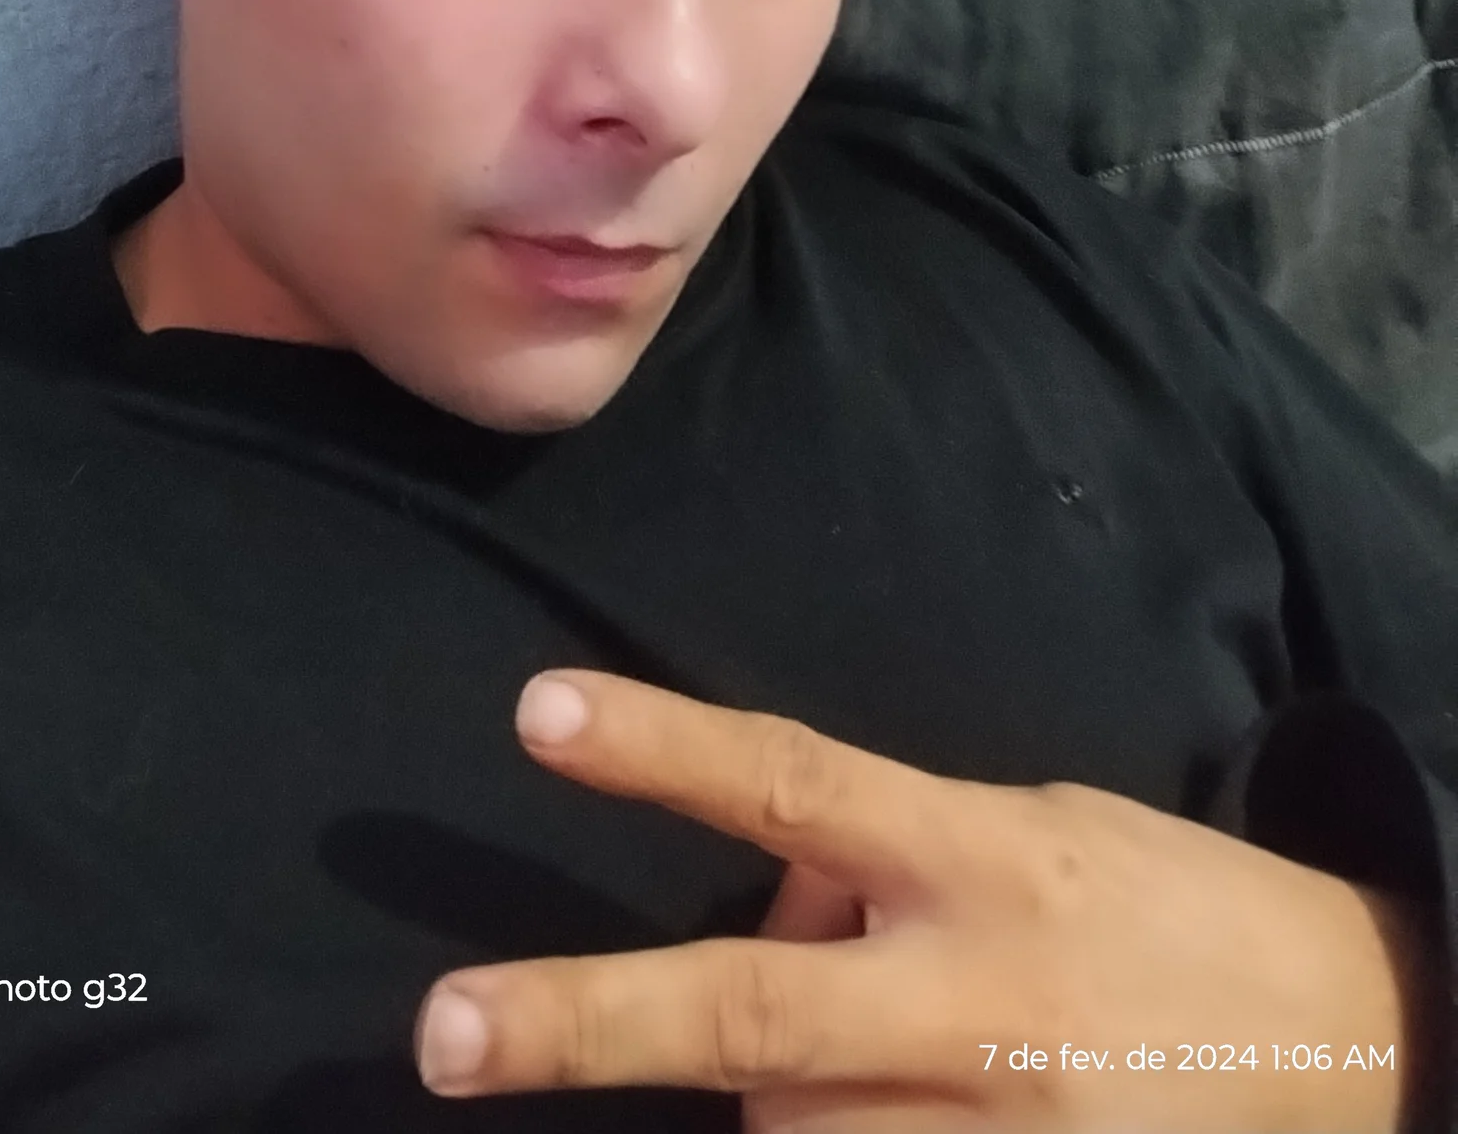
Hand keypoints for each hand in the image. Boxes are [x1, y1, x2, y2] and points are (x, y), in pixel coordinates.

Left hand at [412, 670, 1440, 1130]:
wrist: (1360, 1050)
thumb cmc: (1170, 913)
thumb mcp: (1035, 829)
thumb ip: (891, 857)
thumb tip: (770, 902)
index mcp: (980, 859)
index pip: (792, 786)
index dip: (662, 748)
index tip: (539, 713)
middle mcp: (975, 997)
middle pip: (752, 1010)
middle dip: (582, 1023)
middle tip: (444, 1035)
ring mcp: (1000, 1131)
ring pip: (791, 1133)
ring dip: (786, 1102)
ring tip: (884, 1060)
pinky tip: (867, 1116)